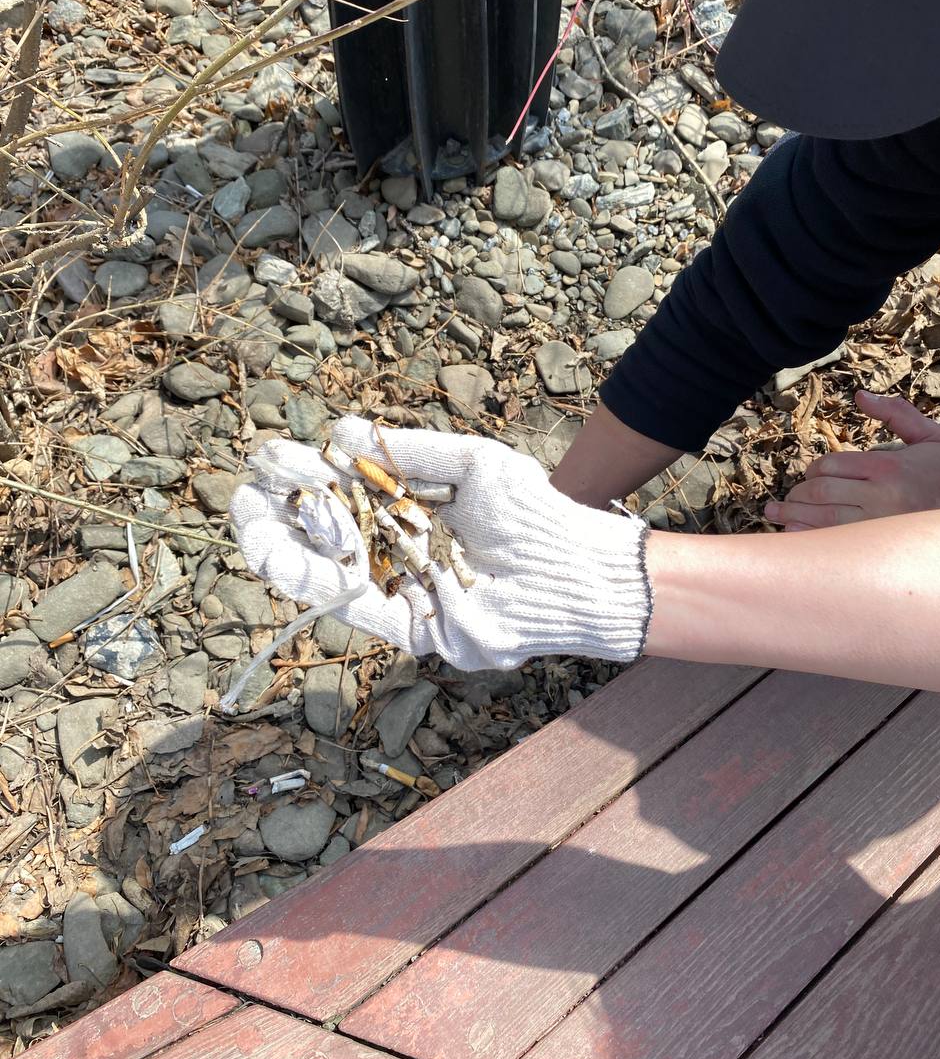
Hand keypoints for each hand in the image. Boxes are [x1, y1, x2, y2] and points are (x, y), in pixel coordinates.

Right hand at [230, 419, 651, 671]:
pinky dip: (319, 583)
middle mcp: (396, 552)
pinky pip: (354, 608)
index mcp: (406, 512)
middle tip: (248, 492)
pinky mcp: (411, 628)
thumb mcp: (471, 463)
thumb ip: (410, 451)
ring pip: (325, 574)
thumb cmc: (530, 510)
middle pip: (320, 536)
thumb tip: (339, 430)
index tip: (271, 457)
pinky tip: (289, 555)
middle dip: (278, 514)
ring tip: (251, 523)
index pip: (338, 494)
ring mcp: (400, 590)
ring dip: (281, 550)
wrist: (573, 567)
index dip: (301, 478)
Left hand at [765, 390, 939, 530]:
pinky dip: (807, 539)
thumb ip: (896, 413)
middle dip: (798, 494)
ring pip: (821, 520)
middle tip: (787, 498)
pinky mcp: (874, 548)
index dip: (812, 471)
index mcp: (888, 467)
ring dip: (792, 516)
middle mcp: (881, 497)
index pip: (831, 466)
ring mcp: (876, 526)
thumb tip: (860, 394)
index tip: (810, 476)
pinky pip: (830, 544)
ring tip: (774, 514)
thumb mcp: (928, 436)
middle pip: (820, 493)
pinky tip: (793, 534)